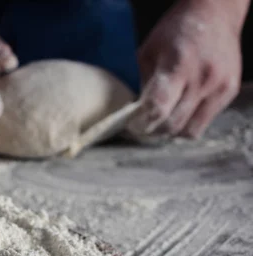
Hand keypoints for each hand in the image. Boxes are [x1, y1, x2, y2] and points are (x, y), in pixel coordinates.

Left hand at [128, 0, 245, 138]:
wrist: (214, 15)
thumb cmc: (175, 32)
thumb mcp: (148, 53)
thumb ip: (144, 84)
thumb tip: (137, 114)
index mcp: (177, 66)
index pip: (158, 108)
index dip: (142, 123)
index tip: (132, 126)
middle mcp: (201, 79)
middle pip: (173, 124)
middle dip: (154, 131)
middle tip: (144, 128)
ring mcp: (219, 87)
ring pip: (190, 130)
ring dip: (173, 132)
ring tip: (162, 122)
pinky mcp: (230, 91)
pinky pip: (205, 122)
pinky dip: (189, 122)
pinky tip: (181, 111)